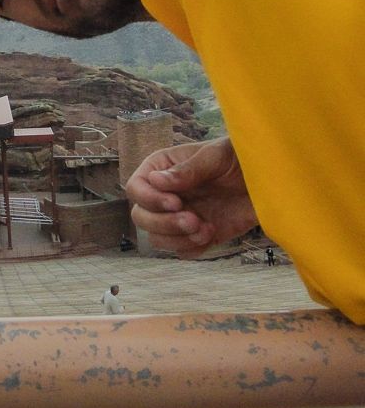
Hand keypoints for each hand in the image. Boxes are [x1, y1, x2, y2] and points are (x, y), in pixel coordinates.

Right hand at [125, 137, 256, 256]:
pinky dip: (193, 248)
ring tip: (205, 229)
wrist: (271, 181)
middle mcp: (164, 194)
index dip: (150, 199)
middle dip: (164, 223)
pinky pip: (181, 251)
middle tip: (193, 220)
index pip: (136, 187)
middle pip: (140, 217)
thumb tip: (156, 180)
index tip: (176, 202)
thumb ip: (188, 169)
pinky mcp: (195, 235)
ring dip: (177, 238)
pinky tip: (212, 233)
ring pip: (156, 238)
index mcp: (161, 168)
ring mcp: (178, 216)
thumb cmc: (242, 158)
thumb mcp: (216, 157)